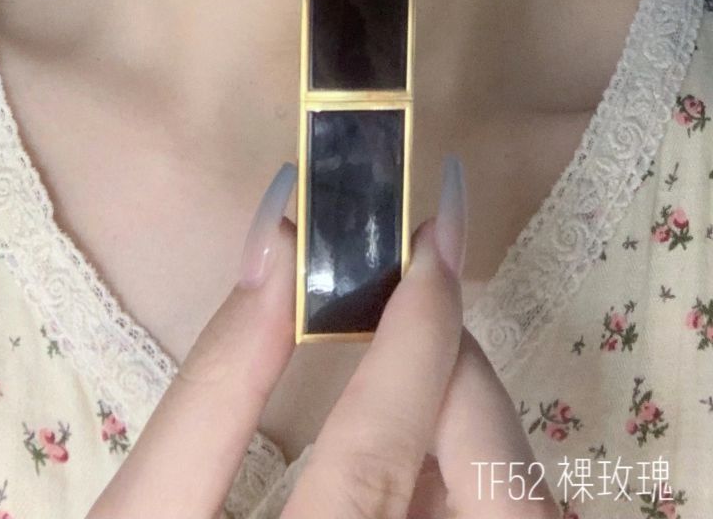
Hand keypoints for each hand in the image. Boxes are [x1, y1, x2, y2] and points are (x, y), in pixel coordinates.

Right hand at [84, 159, 559, 518]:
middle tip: (421, 298)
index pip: (377, 458)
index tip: (429, 236)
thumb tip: (275, 243)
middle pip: (495, 499)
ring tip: (414, 362)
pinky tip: (419, 451)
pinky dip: (472, 476)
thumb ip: (212, 386)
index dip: (414, 335)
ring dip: (474, 423)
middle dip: (462, 375)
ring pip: (516, 513)